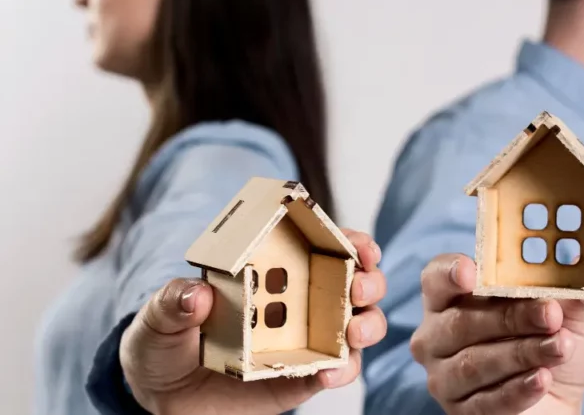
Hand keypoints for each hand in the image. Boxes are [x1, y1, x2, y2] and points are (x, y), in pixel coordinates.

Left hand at [119, 229, 387, 414]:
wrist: (164, 399)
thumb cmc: (165, 343)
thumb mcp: (159, 318)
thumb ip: (172, 303)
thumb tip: (197, 294)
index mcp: (274, 270)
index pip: (322, 245)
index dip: (350, 240)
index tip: (359, 245)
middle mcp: (300, 300)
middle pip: (353, 282)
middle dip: (369, 280)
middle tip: (359, 286)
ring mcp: (308, 339)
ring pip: (358, 324)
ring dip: (368, 323)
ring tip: (354, 332)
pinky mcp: (306, 376)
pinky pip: (338, 369)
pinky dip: (344, 369)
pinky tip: (330, 373)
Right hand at [410, 254, 583, 414]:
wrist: (560, 393)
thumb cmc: (551, 339)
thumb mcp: (568, 311)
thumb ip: (572, 289)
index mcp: (451, 298)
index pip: (436, 278)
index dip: (449, 273)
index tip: (471, 273)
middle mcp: (437, 334)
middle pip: (460, 321)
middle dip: (509, 317)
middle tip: (550, 314)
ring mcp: (444, 376)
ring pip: (474, 363)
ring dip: (521, 353)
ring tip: (560, 347)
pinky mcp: (462, 410)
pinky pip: (486, 401)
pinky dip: (518, 389)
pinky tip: (543, 378)